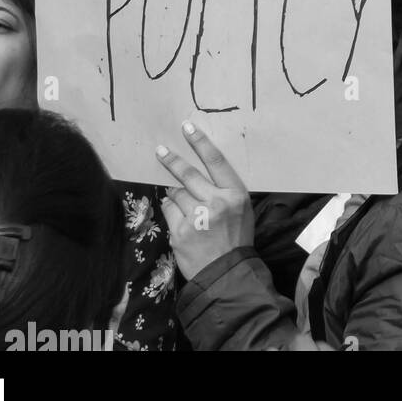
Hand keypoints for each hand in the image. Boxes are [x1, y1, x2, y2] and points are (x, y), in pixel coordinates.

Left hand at [157, 122, 254, 280]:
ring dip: (175, 194)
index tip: (186, 127)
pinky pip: (169, 211)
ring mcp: (195, 218)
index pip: (215, 161)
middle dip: (172, 161)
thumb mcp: (241, 208)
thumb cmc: (236, 237)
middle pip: (189, 174)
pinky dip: (171, 210)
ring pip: (176, 194)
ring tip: (184, 203)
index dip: (200, 142)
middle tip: (160, 150)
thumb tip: (199, 171)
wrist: (226, 273)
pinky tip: (180, 218)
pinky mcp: (179, 233)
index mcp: (234, 194)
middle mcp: (215, 203)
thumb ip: (223, 190)